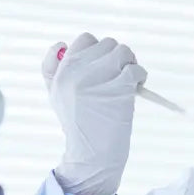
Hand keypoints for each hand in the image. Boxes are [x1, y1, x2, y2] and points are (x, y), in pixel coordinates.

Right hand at [42, 33, 146, 194]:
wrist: (91, 155)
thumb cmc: (77, 125)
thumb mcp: (56, 95)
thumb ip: (52, 69)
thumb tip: (61, 43)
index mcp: (62, 70)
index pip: (85, 39)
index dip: (98, 51)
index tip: (102, 67)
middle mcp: (78, 71)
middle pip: (108, 44)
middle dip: (117, 57)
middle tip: (119, 75)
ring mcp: (100, 78)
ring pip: (124, 51)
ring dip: (131, 63)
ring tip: (128, 81)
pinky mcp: (119, 87)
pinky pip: (136, 69)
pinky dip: (141, 76)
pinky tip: (137, 88)